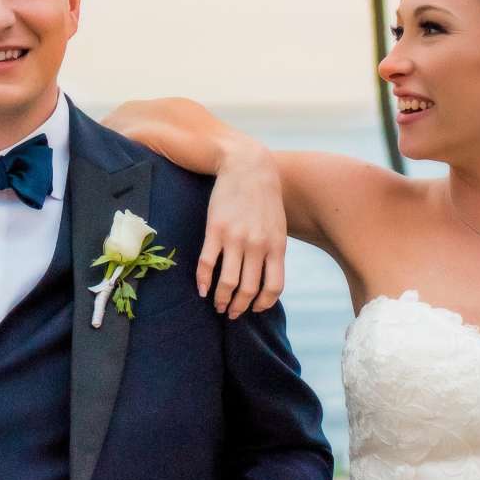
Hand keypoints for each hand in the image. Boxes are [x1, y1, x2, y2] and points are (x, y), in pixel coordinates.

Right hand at [195, 141, 285, 315]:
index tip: (254, 309)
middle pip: (248, 290)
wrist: (248, 166)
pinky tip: (201, 289)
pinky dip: (203, 281)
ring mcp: (235, 238)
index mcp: (276, 246)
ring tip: (217, 304)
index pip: (273, 287)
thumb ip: (273, 250)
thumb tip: (266, 278)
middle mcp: (257, 246)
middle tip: (231, 313)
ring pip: (227, 282)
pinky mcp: (215, 230)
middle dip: (239, 307)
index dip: (263, 304)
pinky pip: (207, 263)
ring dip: (221, 299)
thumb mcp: (277, 225)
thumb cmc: (264, 198)